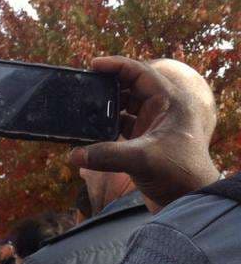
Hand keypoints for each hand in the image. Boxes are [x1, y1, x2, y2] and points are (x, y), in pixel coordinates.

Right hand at [68, 56, 219, 210]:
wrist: (190, 198)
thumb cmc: (178, 172)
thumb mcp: (141, 159)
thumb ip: (106, 155)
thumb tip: (73, 154)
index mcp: (169, 101)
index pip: (140, 73)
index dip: (116, 66)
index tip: (92, 66)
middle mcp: (161, 109)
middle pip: (129, 88)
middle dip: (107, 89)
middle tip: (83, 90)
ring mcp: (152, 126)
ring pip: (123, 109)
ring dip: (104, 111)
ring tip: (82, 112)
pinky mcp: (144, 142)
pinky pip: (120, 128)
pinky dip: (105, 129)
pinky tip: (89, 135)